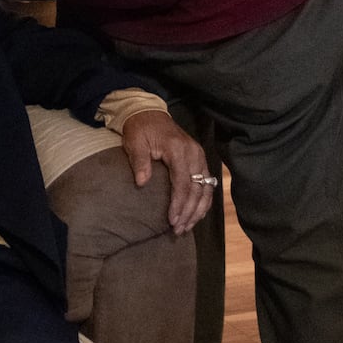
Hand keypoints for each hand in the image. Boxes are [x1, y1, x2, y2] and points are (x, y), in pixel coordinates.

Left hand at [120, 110, 213, 235]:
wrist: (148, 112)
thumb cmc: (140, 128)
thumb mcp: (134, 142)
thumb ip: (139, 162)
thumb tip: (142, 183)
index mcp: (178, 150)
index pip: (183, 183)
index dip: (179, 204)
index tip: (172, 221)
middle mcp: (194, 153)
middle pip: (197, 189)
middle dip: (189, 212)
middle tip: (179, 229)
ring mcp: (199, 156)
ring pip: (206, 189)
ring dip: (198, 210)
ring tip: (187, 227)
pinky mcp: (200, 159)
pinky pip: (208, 184)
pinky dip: (204, 201)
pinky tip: (197, 214)